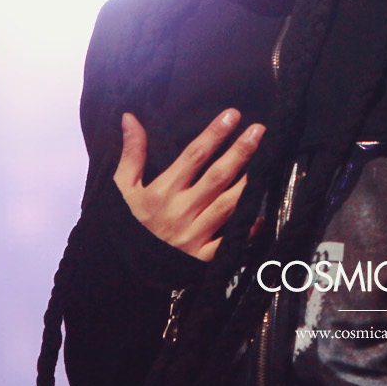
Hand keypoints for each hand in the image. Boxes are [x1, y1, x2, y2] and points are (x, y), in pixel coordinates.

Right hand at [114, 108, 264, 260]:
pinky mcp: (200, 258)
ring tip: (266, 163)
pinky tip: (259, 216)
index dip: (214, 134)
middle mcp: (180, 212)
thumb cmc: (125, 224)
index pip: (194, 156)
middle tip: (259, 130)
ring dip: (247, 184)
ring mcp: (192, 236)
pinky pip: (227, 243)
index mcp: (161, 192)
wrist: (119, 270)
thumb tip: (130, 118)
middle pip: (217, 177)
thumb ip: (132, 153)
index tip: (233, 114)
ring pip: (227, 205)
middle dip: (240, 152)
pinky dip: (245, 231)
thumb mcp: (122, 188)